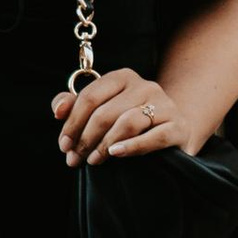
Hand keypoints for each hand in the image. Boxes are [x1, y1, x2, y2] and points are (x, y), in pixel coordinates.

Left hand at [52, 66, 204, 165]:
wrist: (171, 130)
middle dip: (85, 139)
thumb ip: (75, 106)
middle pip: (105, 112)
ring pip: (127, 122)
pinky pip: (155, 136)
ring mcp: (165, 105)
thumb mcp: (101, 109)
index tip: (64, 145)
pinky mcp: (178, 126)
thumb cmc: (128, 121)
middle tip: (76, 158)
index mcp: (123, 77)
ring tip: (95, 160)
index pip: (89, 97)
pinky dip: (133, 146)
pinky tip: (117, 153)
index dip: (72, 123)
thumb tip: (59, 110)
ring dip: (105, 144)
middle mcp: (146, 86)